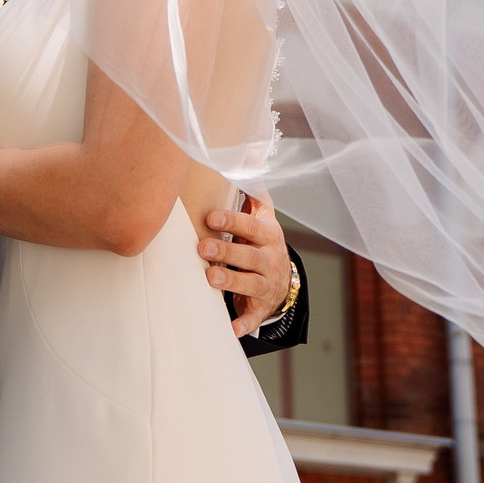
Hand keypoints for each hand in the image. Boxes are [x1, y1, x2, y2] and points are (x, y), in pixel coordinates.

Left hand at [203, 194, 290, 336]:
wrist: (282, 280)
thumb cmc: (261, 241)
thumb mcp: (262, 215)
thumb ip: (253, 189)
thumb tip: (247, 155)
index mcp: (269, 235)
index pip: (253, 226)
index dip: (233, 222)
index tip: (210, 217)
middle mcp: (270, 260)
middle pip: (251, 256)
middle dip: (227, 252)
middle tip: (202, 249)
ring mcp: (267, 285)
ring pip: (251, 284)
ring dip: (231, 282)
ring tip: (210, 279)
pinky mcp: (260, 307)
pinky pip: (252, 316)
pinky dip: (243, 323)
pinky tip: (230, 328)